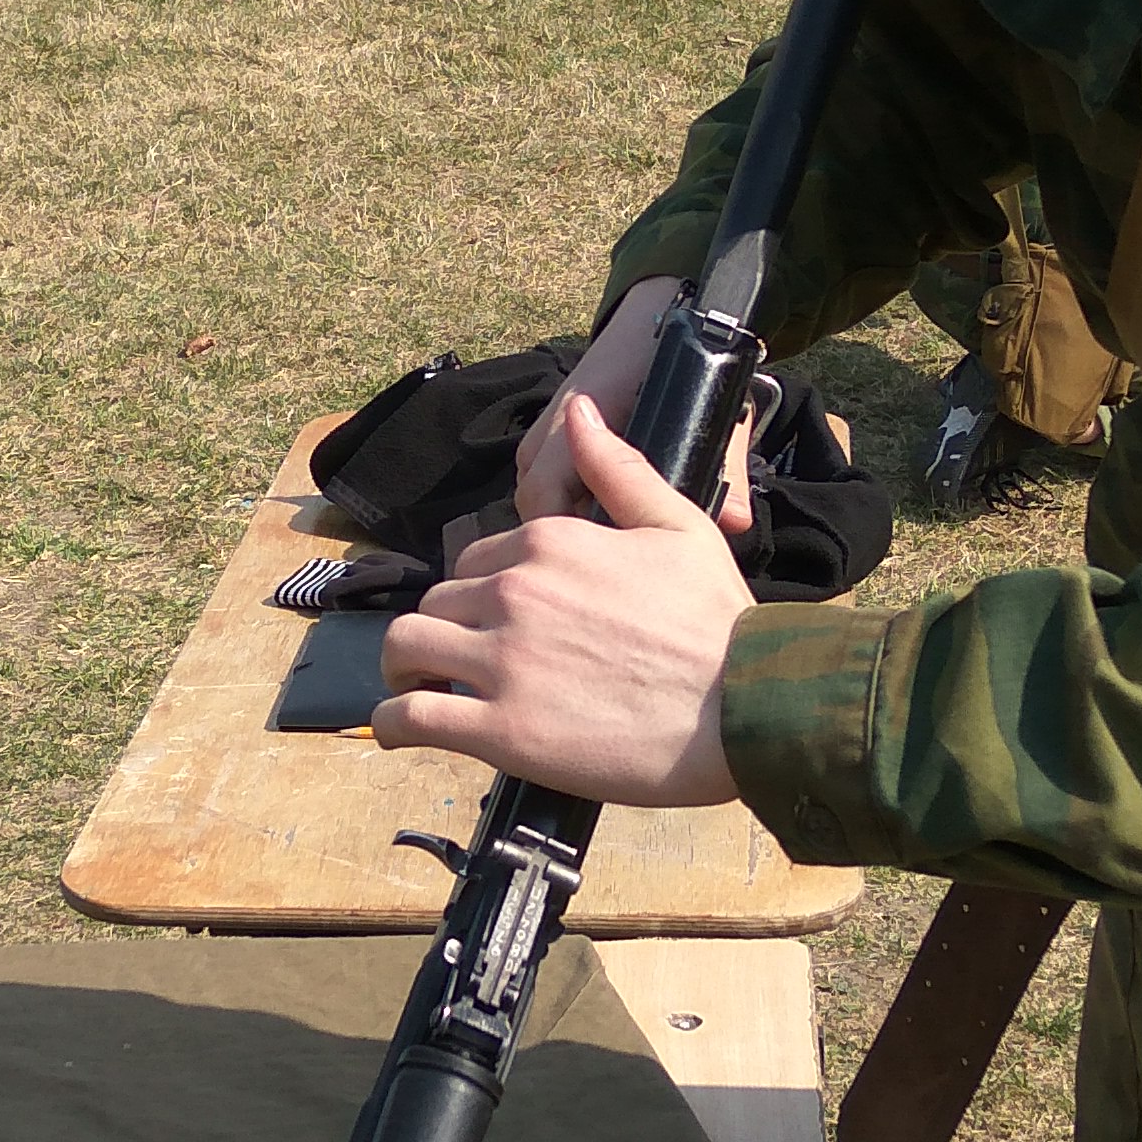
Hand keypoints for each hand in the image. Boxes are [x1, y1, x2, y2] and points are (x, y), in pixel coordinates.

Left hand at [376, 398, 750, 806]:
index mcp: (551, 541)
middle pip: (437, 600)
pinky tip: (401, 729)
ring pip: (405, 646)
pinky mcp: (501, 730)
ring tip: (421, 688)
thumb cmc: (720, 623)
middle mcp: (515, 592)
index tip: (501, 622)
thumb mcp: (679, 525)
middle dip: (445, 627)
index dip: (483, 591)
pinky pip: (409, 716)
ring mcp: (502, 662)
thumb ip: (619, 469)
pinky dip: (393, 722)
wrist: (748, 707)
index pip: (475, 558)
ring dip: (405, 667)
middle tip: (467, 662)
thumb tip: (579, 411)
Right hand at [511, 281, 755, 535]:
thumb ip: (726, 467)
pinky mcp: (547, 436)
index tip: (602, 559)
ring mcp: (543, 432)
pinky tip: (603, 511)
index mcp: (577, 422)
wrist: (654, 314)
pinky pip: (543, 480)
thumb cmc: (674, 363)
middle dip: (569, 535)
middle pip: (535, 504)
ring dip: (567, 515)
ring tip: (611, 536)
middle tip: (614, 557)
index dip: (566, 535)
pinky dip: (567, 499)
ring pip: (537, 494)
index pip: (544, 497)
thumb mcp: (709, 413)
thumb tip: (736, 520)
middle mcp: (550, 428)